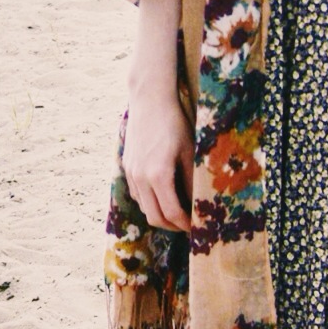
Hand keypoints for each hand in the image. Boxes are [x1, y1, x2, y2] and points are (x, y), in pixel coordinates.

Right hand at [122, 84, 191, 232]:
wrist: (149, 101)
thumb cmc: (174, 124)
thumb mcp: (189, 152)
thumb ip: (191, 181)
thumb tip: (200, 204)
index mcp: (158, 176)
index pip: (172, 213)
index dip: (185, 224)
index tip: (196, 227)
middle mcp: (141, 178)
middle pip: (154, 217)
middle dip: (172, 226)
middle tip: (188, 225)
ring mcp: (131, 173)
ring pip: (144, 207)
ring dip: (160, 215)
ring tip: (178, 212)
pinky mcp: (127, 167)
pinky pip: (137, 194)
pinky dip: (150, 202)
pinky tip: (163, 195)